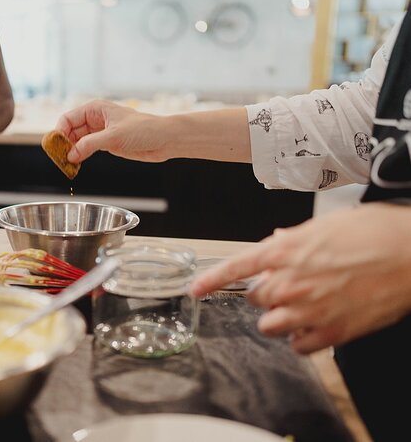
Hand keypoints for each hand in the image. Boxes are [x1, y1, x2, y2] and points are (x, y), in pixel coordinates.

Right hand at [56, 99, 174, 163]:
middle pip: (69, 130)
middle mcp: (95, 119)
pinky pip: (86, 149)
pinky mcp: (106, 144)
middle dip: (63, 144)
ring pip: (76, 141)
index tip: (56, 147)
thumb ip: (90, 144)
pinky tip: (76, 165)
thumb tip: (71, 154)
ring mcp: (100, 132)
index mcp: (95, 108)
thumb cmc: (143, 130)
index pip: (68, 118)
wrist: (164, 140)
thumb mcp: (113, 136)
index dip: (59, 132)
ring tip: (67, 165)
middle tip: (60, 160)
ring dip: (71, 152)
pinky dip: (79, 156)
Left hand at [191, 203, 410, 353]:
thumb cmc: (374, 232)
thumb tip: (274, 243)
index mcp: (284, 251)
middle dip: (266, 292)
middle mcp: (289, 282)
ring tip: (301, 306)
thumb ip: (292, 239)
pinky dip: (302, 337)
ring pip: (270, 325)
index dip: (211, 280)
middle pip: (255, 298)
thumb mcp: (324, 225)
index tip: (196, 289)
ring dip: (279, 317)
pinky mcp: (331, 333)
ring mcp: (308, 310)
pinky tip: (316, 323)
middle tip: (290, 284)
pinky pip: (298, 345)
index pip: (235, 267)